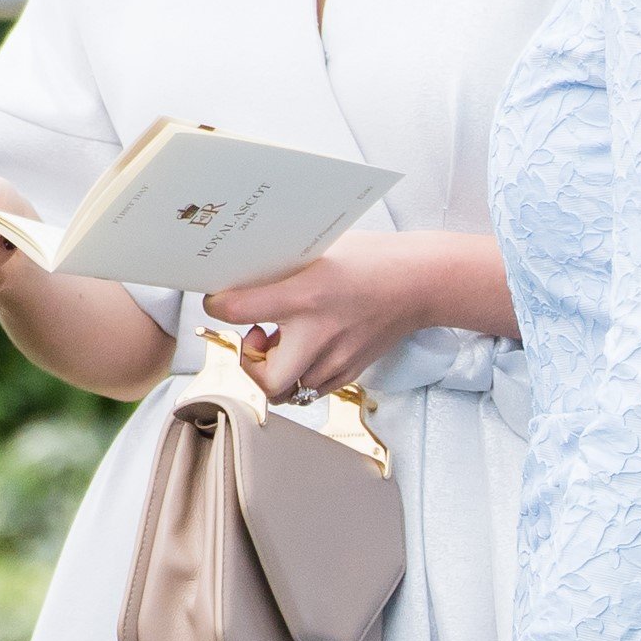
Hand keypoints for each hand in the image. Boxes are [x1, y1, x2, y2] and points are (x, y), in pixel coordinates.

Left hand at [205, 231, 500, 402]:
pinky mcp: (350, 370)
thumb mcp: (323, 250)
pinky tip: (308, 349)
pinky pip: (311, 389)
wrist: (424, 282)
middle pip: (263, 377)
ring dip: (275, 369)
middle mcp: (318, 333)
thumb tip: (244, 274)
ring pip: (287, 389)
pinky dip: (300, 375)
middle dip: (250, 362)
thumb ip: (284, 268)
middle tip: (257, 337)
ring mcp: (336, 358)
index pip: (236, 309)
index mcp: (306, 295)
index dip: (217, 304)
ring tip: (284, 342)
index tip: (219, 300)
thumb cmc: (376, 260)